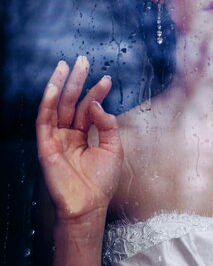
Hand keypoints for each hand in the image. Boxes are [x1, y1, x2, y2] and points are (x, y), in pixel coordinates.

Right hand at [36, 57, 122, 222]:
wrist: (89, 205)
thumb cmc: (102, 182)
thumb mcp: (114, 148)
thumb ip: (108, 125)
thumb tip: (98, 104)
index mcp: (84, 135)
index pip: (89, 108)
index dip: (97, 92)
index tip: (107, 78)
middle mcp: (69, 135)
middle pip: (71, 102)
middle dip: (77, 80)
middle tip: (83, 60)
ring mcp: (56, 139)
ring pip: (56, 107)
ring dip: (60, 85)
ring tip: (66, 66)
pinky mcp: (46, 146)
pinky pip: (45, 120)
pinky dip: (49, 102)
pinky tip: (55, 87)